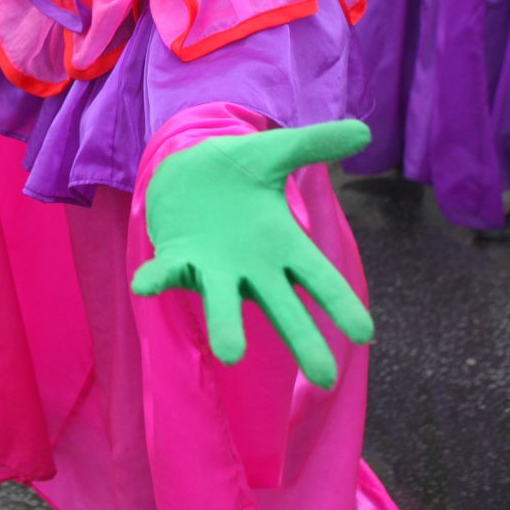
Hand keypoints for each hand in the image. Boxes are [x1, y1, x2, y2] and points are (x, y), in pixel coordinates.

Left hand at [132, 120, 374, 385]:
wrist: (186, 169)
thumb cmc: (237, 171)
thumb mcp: (274, 153)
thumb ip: (315, 144)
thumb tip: (363, 130)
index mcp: (281, 244)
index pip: (318, 278)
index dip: (341, 305)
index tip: (364, 334)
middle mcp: (251, 267)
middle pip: (283, 308)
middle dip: (302, 340)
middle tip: (324, 379)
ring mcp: (214, 268)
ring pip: (223, 302)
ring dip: (225, 325)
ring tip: (230, 353)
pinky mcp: (177, 258)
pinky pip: (168, 273)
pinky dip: (157, 280)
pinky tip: (145, 284)